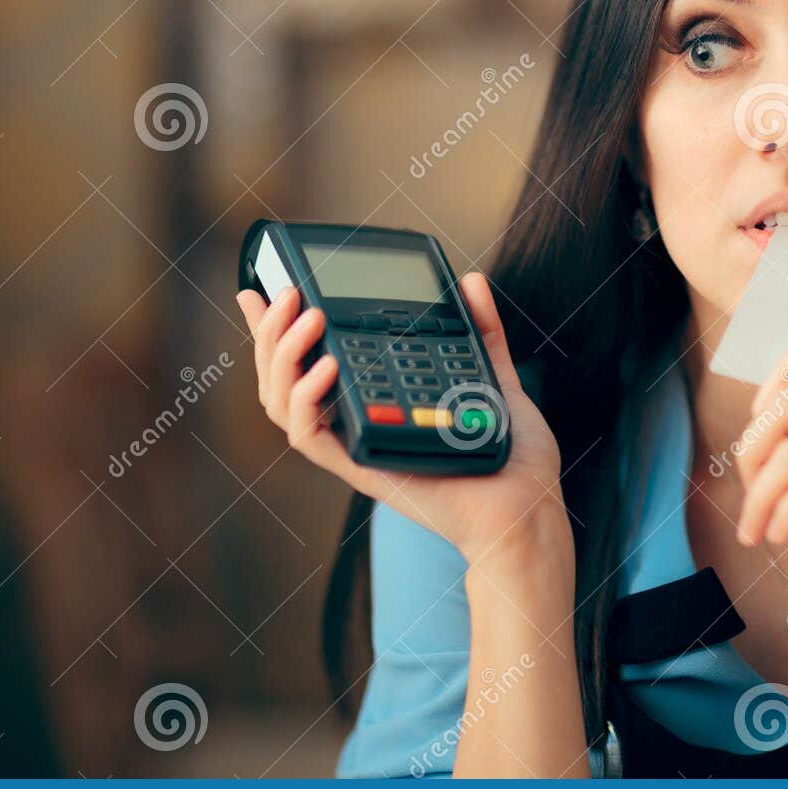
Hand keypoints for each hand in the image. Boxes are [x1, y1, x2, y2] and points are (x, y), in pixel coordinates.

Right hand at [236, 273, 568, 571]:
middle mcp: (355, 424)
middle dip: (269, 333)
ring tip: (305, 318)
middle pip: (282, 380)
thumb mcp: (493, 379)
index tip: (257, 291)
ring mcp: (355, 446)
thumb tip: (469, 281)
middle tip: (283, 294)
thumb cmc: (513, 459)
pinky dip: (306, 399)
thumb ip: (480, 331)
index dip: (274, 333)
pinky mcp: (361, 468)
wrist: (530, 507)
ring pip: (282, 405)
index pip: (307, 365)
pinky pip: (310, 437)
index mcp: (375, 403)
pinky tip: (327, 364)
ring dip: (280, 356)